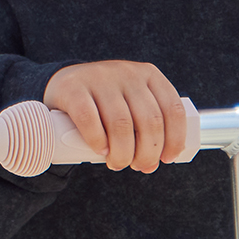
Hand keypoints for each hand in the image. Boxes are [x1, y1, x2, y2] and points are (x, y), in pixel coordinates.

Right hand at [43, 59, 190, 172]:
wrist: (64, 84)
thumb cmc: (106, 104)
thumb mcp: (133, 105)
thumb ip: (147, 128)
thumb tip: (153, 164)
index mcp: (150, 75)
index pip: (173, 110)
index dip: (174, 139)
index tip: (167, 159)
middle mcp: (128, 73)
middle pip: (149, 121)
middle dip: (148, 153)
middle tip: (138, 166)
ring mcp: (100, 78)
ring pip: (121, 124)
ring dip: (123, 153)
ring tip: (118, 163)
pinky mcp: (73, 88)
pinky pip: (90, 120)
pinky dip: (98, 141)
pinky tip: (101, 151)